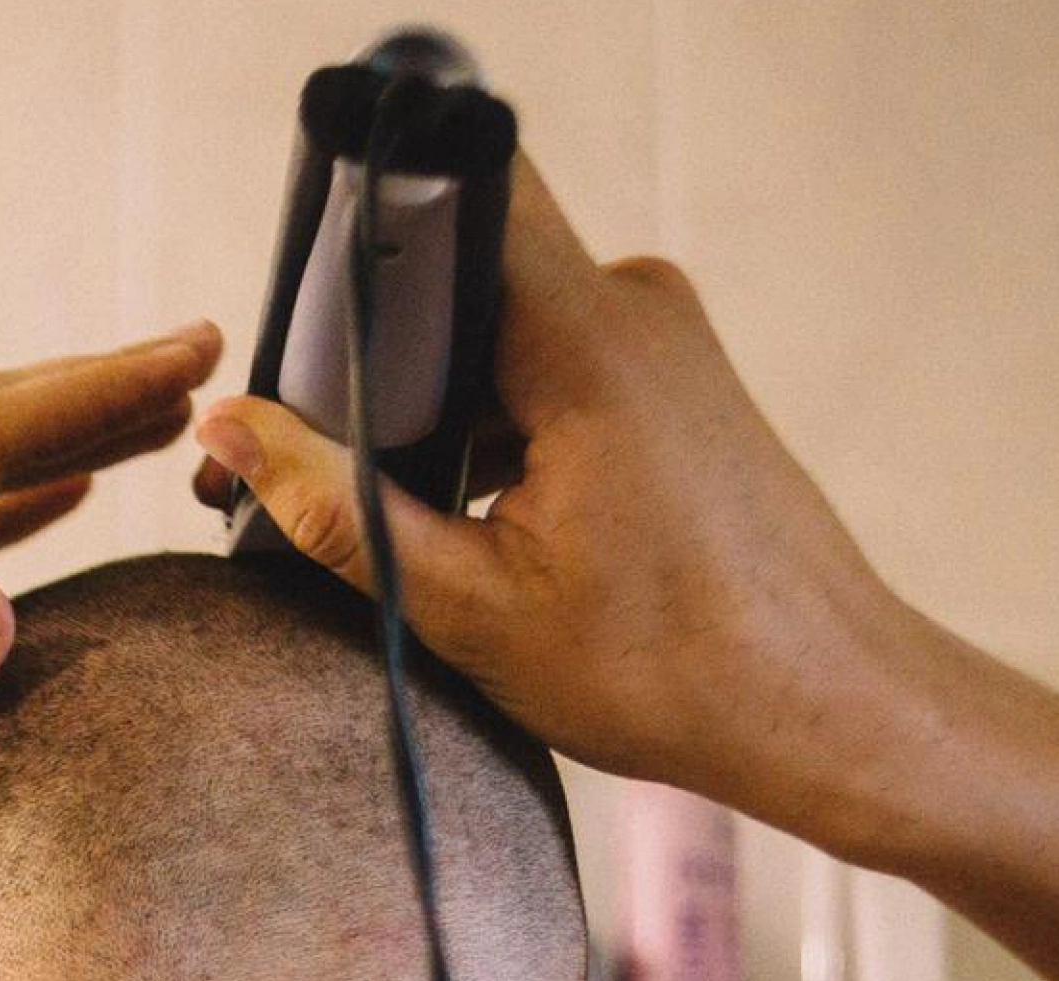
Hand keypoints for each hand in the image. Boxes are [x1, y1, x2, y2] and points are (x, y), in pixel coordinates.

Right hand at [192, 164, 965, 856]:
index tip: (298, 348)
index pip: (454, 196)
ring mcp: (659, 332)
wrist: (827, 706)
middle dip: (374, 350)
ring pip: (495, 317)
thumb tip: (232, 427)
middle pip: (457, 262)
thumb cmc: (674, 673)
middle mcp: (633, 305)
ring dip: (430, 395)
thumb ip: (336, 507)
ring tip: (393, 504)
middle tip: (316, 459)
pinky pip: (545, 352)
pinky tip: (467, 509)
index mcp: (588, 342)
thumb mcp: (468, 606)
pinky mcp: (669, 371)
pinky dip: (489, 415)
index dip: (355, 244)